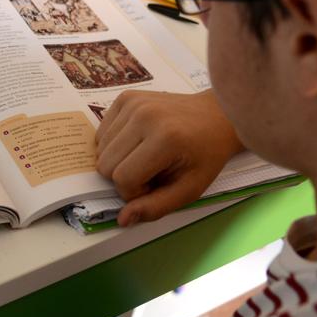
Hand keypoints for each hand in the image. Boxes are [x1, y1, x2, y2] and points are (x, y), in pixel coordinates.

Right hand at [95, 89, 242, 225]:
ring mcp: (133, 103)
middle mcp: (144, 116)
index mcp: (165, 138)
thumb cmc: (206, 155)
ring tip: (145, 156)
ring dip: (119, 160)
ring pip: (100, 149)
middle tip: (151, 172)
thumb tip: (122, 219)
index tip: (156, 185)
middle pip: (105, 164)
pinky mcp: (125, 97)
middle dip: (124, 177)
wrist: (216, 116)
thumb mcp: (189, 189)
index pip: (123, 178)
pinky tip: (137, 141)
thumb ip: (156, 207)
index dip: (135, 191)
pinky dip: (114, 144)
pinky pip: (102, 132)